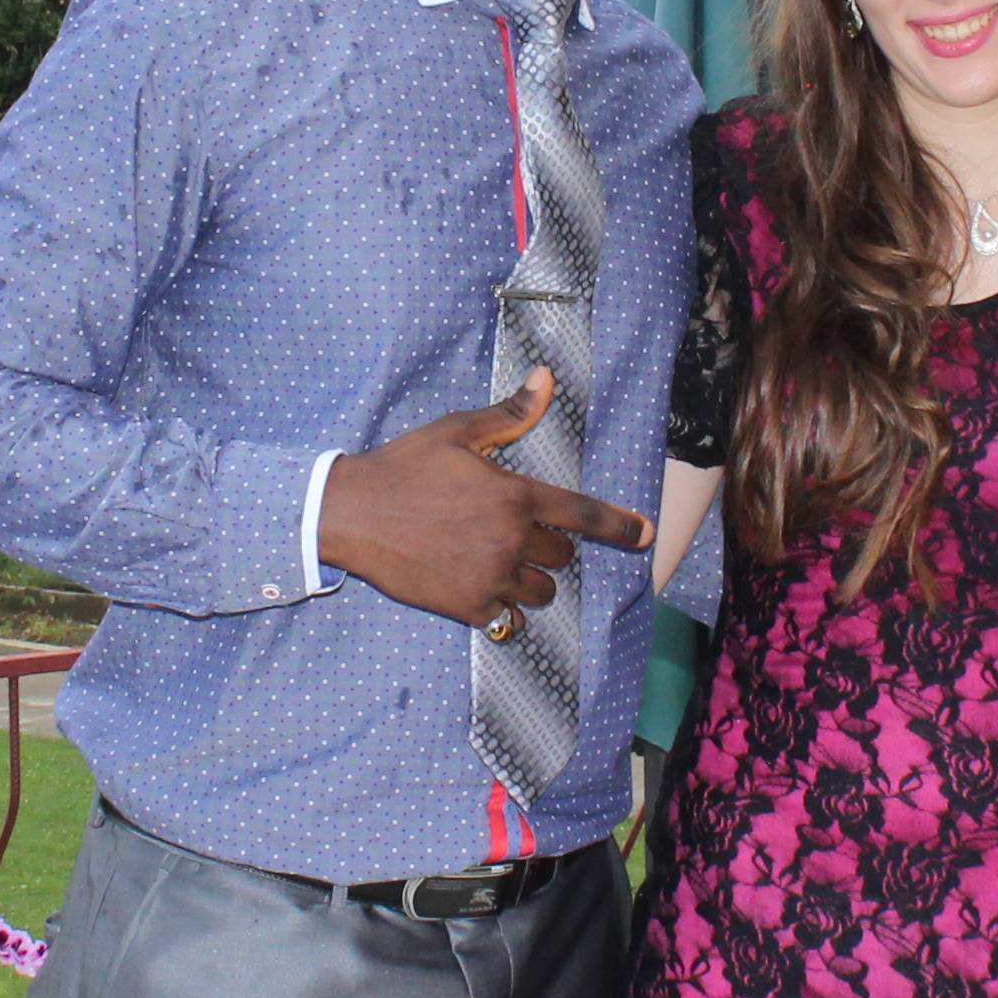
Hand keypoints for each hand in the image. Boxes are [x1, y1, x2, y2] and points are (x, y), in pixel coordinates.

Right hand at [316, 370, 650, 629]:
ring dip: (532, 579)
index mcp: (515, 495)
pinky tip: (483, 589)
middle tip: (515, 532)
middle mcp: (511, 539)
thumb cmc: (404, 467)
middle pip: (562, 555)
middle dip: (549, 545)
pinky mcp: (468, 606)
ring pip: (542, 590)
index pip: (583, 514)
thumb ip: (509, 415)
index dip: (621, 526)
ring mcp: (491, 576)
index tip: (646, 535)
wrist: (352, 513)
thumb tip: (546, 380)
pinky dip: (504, 607)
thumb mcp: (457, 432)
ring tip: (503, 563)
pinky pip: (509, 617)